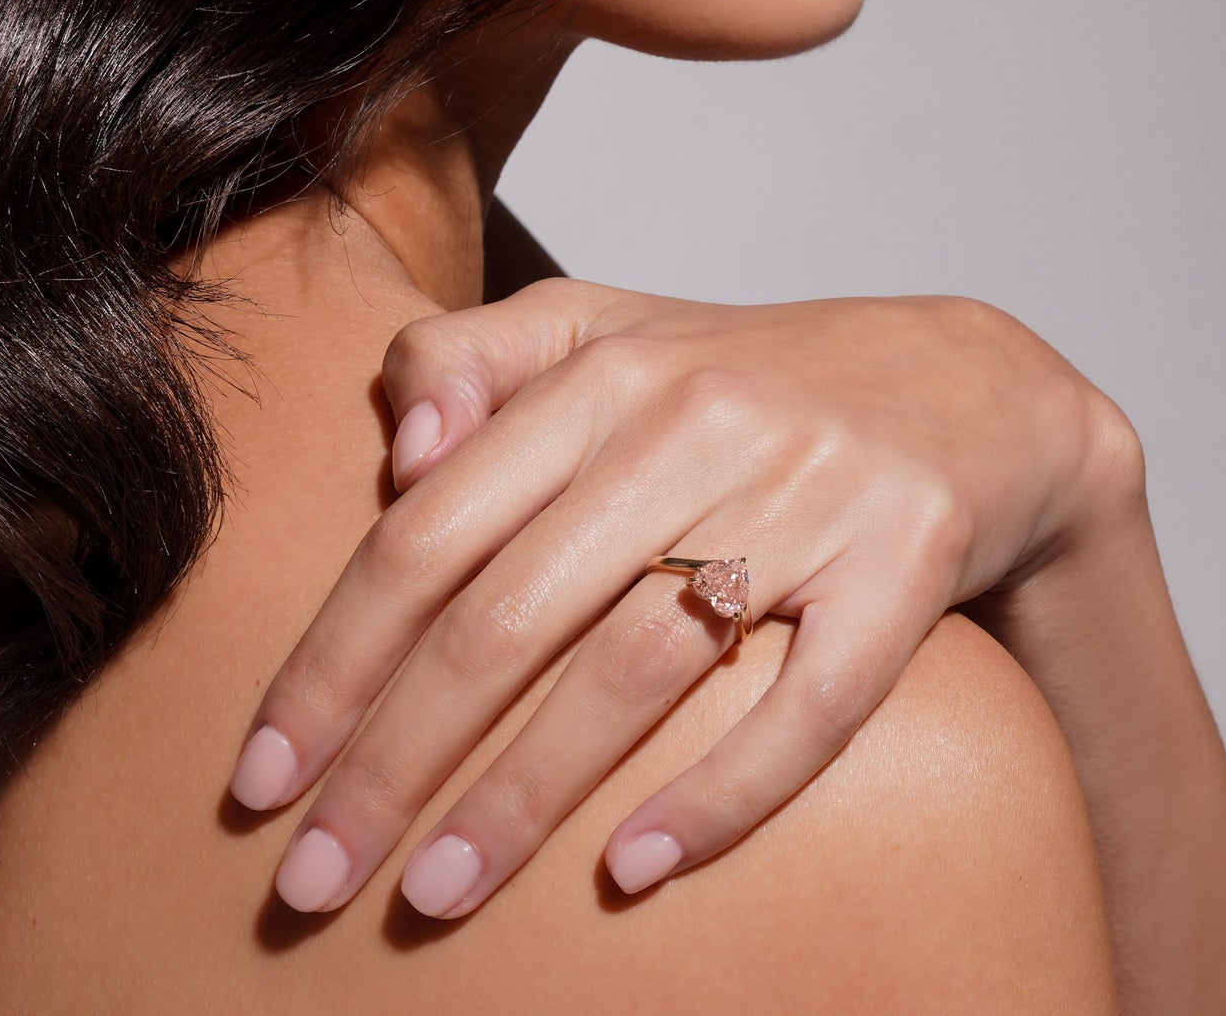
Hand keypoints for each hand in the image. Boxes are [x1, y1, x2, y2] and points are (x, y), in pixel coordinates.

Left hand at [228, 278, 1140, 916]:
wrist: (963, 385)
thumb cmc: (752, 375)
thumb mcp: (604, 330)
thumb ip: (476, 361)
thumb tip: (399, 459)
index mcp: (608, 369)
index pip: (431, 528)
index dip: (332, 660)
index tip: (262, 776)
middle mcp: (700, 423)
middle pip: (510, 614)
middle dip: (392, 761)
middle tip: (310, 883)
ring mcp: (810, 496)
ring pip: (639, 666)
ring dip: (522, 798)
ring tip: (433, 895)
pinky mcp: (904, 564)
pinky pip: (809, 704)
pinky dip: (722, 794)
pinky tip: (635, 869)